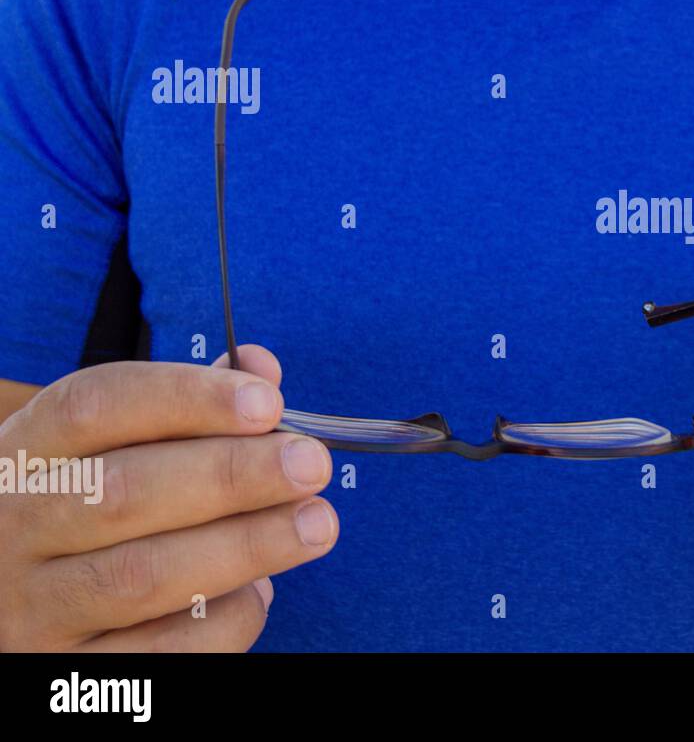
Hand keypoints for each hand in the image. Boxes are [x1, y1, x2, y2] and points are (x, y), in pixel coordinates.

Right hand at [0, 346, 336, 650]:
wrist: (17, 602)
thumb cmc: (87, 506)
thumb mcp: (109, 447)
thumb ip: (187, 406)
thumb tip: (261, 368)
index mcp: (27, 452)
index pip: (96, 406)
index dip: (188, 398)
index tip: (268, 403)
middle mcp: (14, 527)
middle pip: (124, 493)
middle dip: (233, 475)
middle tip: (311, 465)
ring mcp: (33, 608)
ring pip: (142, 576)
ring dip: (247, 545)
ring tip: (316, 524)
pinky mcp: (66, 674)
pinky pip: (162, 651)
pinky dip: (225, 617)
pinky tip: (260, 587)